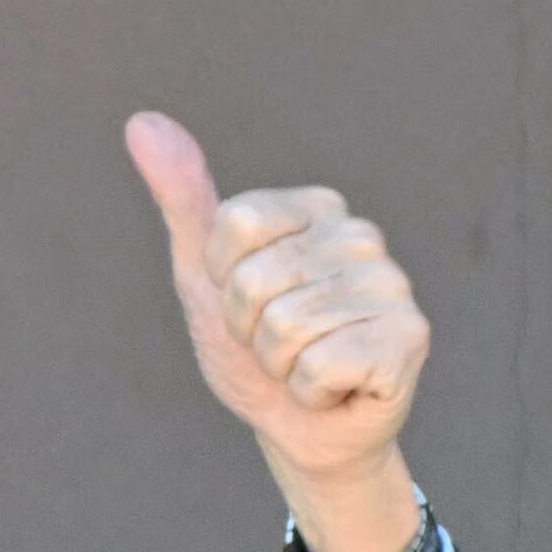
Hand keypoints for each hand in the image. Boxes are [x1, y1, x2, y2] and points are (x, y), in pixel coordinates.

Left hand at [126, 111, 432, 551]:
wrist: (298, 429)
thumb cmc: (252, 350)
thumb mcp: (202, 274)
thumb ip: (181, 198)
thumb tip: (142, 122)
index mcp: (316, 208)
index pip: (234, 225)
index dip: (222, 282)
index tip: (244, 305)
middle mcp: (361, 236)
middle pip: (254, 281)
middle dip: (249, 331)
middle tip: (278, 346)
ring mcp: (392, 284)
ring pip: (286, 328)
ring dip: (280, 365)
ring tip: (305, 366)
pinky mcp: (409, 338)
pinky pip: (321, 366)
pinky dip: (311, 392)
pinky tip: (335, 387)